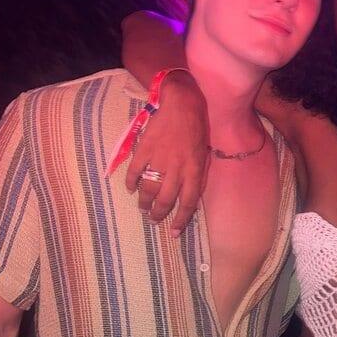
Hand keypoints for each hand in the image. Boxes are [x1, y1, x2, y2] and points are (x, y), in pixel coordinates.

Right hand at [125, 70, 209, 235]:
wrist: (182, 104)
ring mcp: (159, 160)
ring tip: (143, 208)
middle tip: (154, 220)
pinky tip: (132, 188)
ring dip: (144, 203)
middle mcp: (177, 169)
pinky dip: (132, 183)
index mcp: (194, 171)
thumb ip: (198, 176)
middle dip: (158, 214)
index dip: (180, 220)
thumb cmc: (197, 129)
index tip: (173, 232)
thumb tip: (190, 196)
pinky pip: (135, 172)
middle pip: (165, 200)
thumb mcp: (204, 155)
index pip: (188, 203)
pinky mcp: (144, 150)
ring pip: (149, 190)